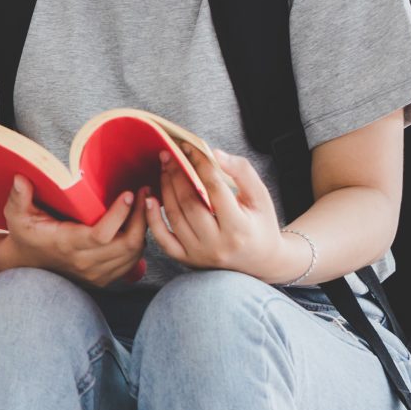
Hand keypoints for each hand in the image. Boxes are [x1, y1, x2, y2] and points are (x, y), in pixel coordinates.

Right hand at [2, 175, 148, 287]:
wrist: (26, 264)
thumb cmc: (25, 234)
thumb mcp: (16, 215)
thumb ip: (19, 197)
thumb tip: (20, 178)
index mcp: (67, 245)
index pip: (102, 235)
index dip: (120, 215)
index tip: (129, 193)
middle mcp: (84, 263)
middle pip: (127, 245)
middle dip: (141, 218)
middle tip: (146, 193)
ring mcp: (96, 274)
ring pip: (134, 254)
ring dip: (144, 229)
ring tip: (145, 204)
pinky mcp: (103, 279)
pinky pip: (132, 262)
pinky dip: (140, 243)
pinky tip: (138, 224)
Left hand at [148, 146, 292, 277]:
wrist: (260, 261)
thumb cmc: (261, 224)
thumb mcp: (260, 197)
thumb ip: (242, 172)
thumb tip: (214, 154)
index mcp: (239, 227)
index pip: (214, 189)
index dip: (199, 164)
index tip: (189, 147)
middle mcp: (217, 244)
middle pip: (189, 203)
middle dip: (177, 175)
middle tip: (169, 156)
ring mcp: (199, 254)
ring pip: (174, 217)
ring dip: (165, 190)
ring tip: (163, 170)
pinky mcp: (186, 260)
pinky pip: (163, 239)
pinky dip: (153, 219)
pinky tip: (149, 199)